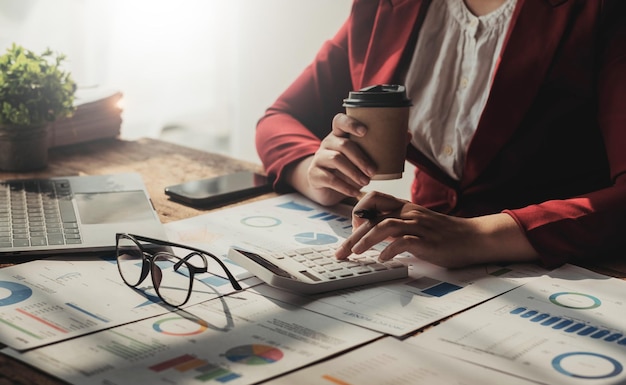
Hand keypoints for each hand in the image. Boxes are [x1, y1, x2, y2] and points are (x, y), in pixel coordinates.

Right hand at [303, 113, 376, 204]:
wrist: (326, 187)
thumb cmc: (348, 168)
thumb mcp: (362, 157)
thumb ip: (382, 147)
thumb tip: (406, 135)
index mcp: (339, 135)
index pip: (340, 121)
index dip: (351, 123)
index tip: (365, 131)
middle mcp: (327, 143)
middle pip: (343, 145)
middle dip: (360, 158)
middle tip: (373, 171)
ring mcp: (319, 158)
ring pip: (335, 160)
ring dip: (353, 172)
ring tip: (366, 182)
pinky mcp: (314, 174)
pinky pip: (329, 179)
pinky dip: (344, 186)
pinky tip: (355, 192)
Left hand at [335, 191, 538, 267]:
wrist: (473, 238)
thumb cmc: (443, 233)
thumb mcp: (416, 223)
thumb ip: (395, 225)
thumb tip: (372, 233)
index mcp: (404, 207)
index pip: (373, 198)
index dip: (358, 211)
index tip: (352, 229)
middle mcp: (408, 213)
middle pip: (373, 216)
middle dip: (353, 234)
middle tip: (341, 252)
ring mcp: (418, 226)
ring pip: (385, 226)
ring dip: (367, 239)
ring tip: (357, 253)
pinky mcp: (428, 241)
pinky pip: (404, 242)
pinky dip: (390, 250)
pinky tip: (383, 259)